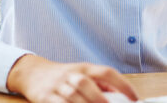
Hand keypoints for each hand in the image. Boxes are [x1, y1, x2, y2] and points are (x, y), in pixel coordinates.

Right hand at [6, 54, 139, 102]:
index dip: (122, 84)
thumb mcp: (82, 73)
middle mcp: (71, 74)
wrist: (32, 73)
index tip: (134, 98)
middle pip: (86, 84)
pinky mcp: (45, 97)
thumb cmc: (63, 76)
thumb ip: (100, 84)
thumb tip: (121, 96)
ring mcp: (57, 86)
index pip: (106, 72)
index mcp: (84, 68)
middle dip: (101, 99)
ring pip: (73, 97)